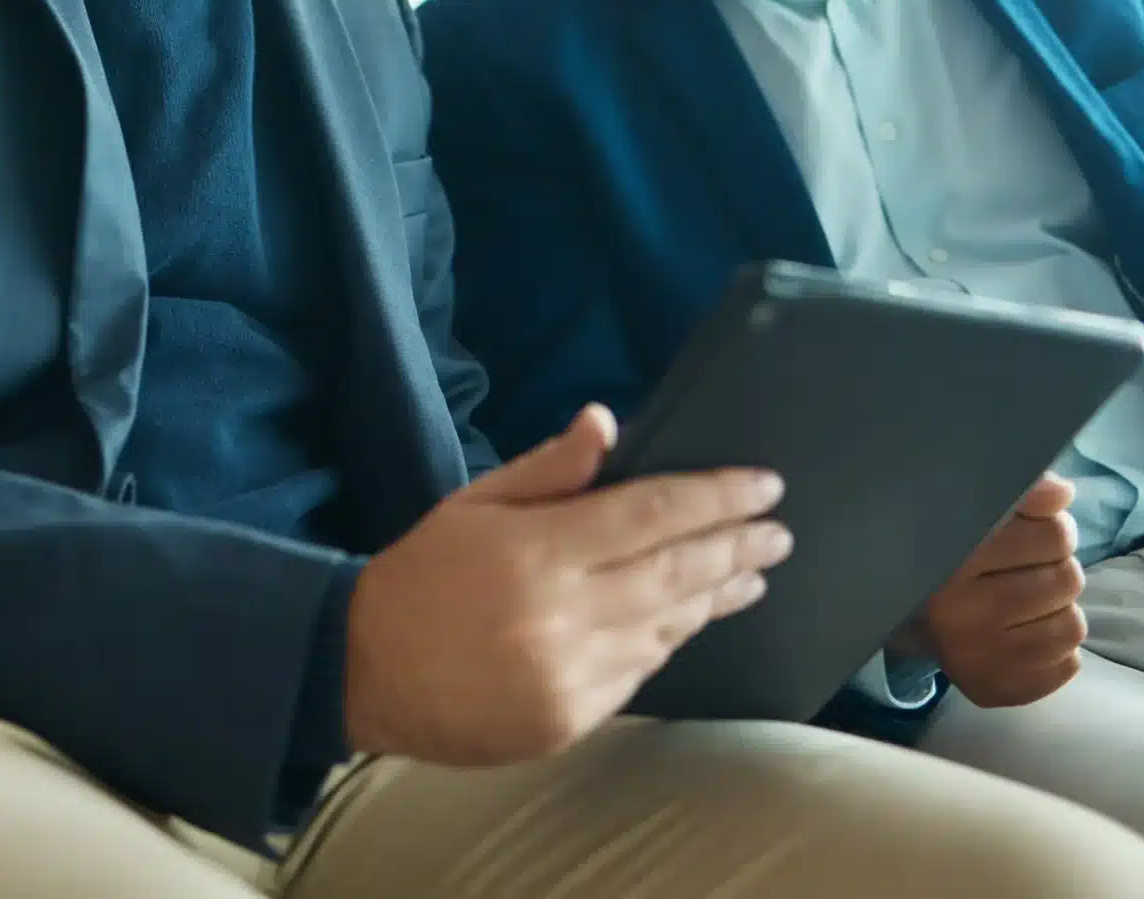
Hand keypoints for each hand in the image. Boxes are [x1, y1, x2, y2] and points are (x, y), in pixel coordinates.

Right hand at [343, 404, 790, 764]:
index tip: (765, 485)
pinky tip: (690, 618)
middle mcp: (563, 616)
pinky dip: (669, 639)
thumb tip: (608, 422)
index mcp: (539, 552)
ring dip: (716, 597)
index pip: (653, 514)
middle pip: (677, 574)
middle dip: (736, 548)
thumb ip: (548, 468)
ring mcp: (570, 675)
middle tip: (780, 532)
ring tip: (752, 573)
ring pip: (667, 628)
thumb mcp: (475, 503)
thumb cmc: (424, 574)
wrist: (364, 671)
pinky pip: (638, 672)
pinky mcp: (569, 720)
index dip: (718, 498)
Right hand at [898, 472, 1085, 707]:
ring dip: (1059, 608)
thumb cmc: (955, 548)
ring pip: (1073, 626)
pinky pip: (1067, 665)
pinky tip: (1024, 631)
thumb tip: (1062, 495)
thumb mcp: (980, 510)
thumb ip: (1023, 492)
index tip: (1033, 530)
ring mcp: (977, 659)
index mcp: (955, 556)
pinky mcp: (992, 690)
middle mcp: (960, 613)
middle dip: (1057, 567)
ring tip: (1029, 599)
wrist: (906, 609)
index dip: (1054, 528)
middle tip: (1030, 567)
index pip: (1053, 536)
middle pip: (1068, 579)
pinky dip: (1056, 647)